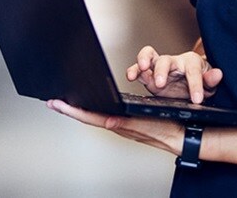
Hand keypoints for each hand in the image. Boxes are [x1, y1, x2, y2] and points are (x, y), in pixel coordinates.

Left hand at [47, 100, 183, 155]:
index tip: (56, 104)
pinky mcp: (128, 121)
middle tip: (52, 102)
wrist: (184, 135)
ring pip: (95, 116)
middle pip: (88, 117)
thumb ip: (128, 124)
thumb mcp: (148, 124)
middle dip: (69, 109)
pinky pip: (106, 115)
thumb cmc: (169, 130)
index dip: (72, 111)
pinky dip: (94, 109)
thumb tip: (108, 121)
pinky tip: (91, 105)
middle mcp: (118, 125)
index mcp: (120, 125)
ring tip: (65, 103)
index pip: (90, 118)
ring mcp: (122, 124)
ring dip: (79, 109)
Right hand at [125, 46, 222, 103]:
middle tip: (161, 83)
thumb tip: (218, 73)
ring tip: (141, 69)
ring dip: (143, 61)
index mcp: (191, 63)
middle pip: (166, 60)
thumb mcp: (210, 83)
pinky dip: (133, 70)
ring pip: (148, 56)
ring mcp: (159, 67)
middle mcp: (174, 62)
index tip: (197, 99)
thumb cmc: (200, 80)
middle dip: (162, 70)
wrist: (190, 82)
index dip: (195, 85)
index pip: (193, 71)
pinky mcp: (148, 75)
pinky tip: (130, 76)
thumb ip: (211, 79)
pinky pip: (138, 69)